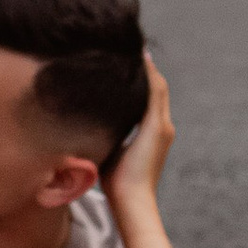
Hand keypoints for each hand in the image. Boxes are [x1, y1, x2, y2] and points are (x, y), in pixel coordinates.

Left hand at [110, 53, 176, 212]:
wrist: (131, 200)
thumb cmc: (117, 184)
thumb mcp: (111, 152)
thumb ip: (105, 137)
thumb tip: (84, 126)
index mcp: (153, 133)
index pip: (150, 98)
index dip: (143, 79)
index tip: (129, 62)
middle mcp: (162, 127)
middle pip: (156, 89)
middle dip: (146, 68)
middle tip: (133, 47)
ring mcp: (162, 127)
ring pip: (157, 88)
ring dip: (148, 68)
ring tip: (136, 48)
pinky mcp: (157, 128)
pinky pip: (155, 93)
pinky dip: (149, 76)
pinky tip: (140, 60)